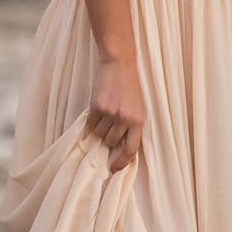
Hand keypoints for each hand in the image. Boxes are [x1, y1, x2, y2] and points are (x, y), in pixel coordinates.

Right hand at [86, 52, 144, 171]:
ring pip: (99, 134)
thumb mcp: (139, 107)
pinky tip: (98, 108)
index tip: (114, 169)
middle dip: (109, 138)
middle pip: (111, 143)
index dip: (122, 162)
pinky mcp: (97, 106)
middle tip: (110, 124)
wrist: (120, 63)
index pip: (131, 149)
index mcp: (140, 120)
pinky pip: (90, 123)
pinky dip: (92, 120)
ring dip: (100, 128)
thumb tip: (120, 148)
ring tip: (106, 113)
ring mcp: (111, 113)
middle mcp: (126, 118)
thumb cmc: (131, 86)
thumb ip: (132, 126)